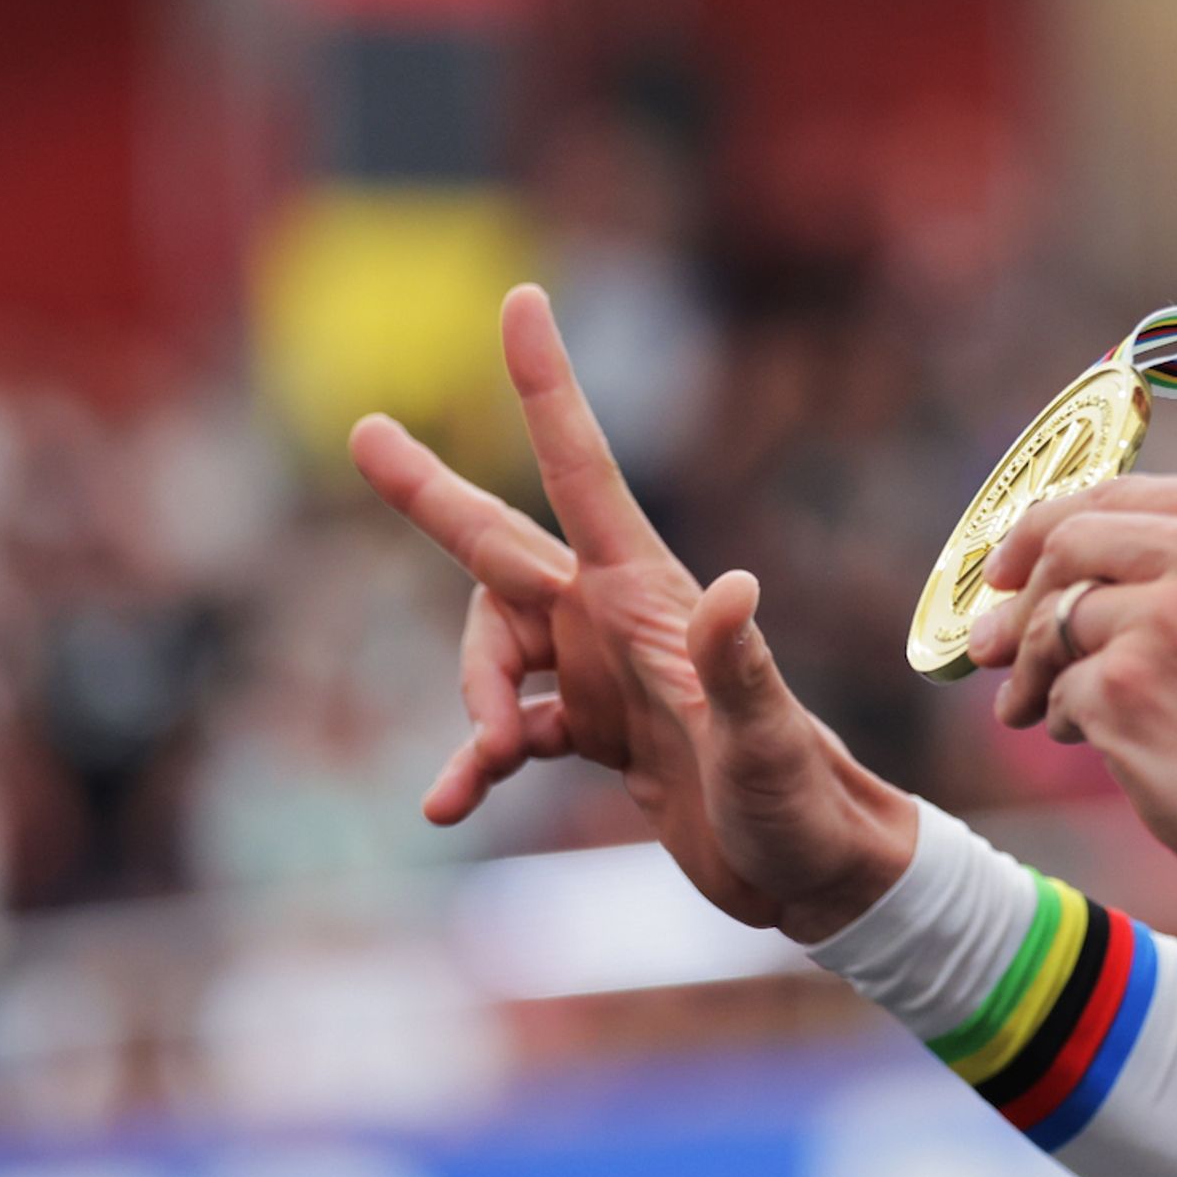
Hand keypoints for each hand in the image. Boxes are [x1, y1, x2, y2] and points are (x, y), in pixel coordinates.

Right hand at [349, 286, 922, 945]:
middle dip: (429, 494)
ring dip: (471, 706)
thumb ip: (739, 668)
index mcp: (649, 595)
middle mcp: (614, 618)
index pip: (583, 473)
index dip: (547, 388)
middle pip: (498, 546)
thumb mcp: (766, 739)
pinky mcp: (593, 731)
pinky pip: (504, 731)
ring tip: (484, 771)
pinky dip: (473, 763)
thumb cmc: (800, 801)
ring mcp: (599, 673)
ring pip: (490, 654)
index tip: (523, 302)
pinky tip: (449, 805)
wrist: (813, 874)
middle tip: (363, 432)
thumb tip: (735, 586)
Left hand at [967, 472, 1176, 917]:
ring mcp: (1166, 619)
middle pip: (1066, 544)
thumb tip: (1035, 572)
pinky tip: (1091, 738)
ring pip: (1051, 623)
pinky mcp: (1128, 692)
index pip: (1115, 494)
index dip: (1044, 529)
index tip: (1009, 565)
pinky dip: (1061, 716)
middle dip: (1018, 597)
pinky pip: (1058, 691)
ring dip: (1030, 669)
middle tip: (990, 642)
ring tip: (1033, 706)